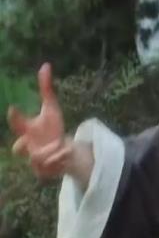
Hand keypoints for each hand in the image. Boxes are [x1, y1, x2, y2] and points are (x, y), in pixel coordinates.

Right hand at [7, 63, 70, 177]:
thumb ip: (46, 89)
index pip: (17, 123)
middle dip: (25, 146)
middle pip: (18, 148)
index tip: (12, 108)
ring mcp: (33, 160)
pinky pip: (48, 169)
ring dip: (53, 152)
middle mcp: (27, 146)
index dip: (14, 116)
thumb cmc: (52, 127)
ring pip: (38, 159)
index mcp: (27, 129)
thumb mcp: (52, 108)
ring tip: (64, 145)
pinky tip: (66, 155)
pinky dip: (59, 161)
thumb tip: (46, 65)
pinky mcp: (41, 171)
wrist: (64, 150)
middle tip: (36, 141)